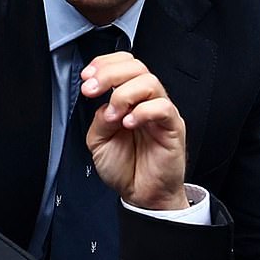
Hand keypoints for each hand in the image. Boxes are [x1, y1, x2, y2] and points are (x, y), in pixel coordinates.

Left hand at [84, 52, 187, 209]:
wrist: (142, 195)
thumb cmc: (124, 168)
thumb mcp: (98, 141)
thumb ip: (99, 118)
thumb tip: (105, 104)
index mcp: (129, 99)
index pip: (123, 64)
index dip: (104, 64)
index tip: (87, 76)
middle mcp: (146, 101)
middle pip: (136, 66)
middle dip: (109, 73)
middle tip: (92, 90)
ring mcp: (161, 112)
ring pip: (150, 82)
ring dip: (124, 94)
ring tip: (113, 115)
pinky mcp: (173, 126)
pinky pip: (163, 107)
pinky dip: (142, 111)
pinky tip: (129, 124)